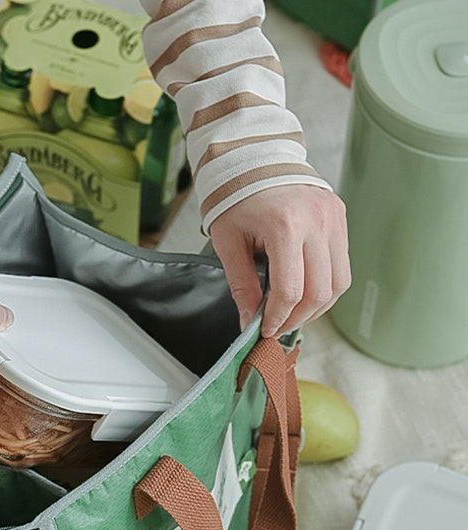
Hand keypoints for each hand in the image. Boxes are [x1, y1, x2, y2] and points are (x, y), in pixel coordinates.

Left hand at [209, 185, 350, 337]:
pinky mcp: (340, 217)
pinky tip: (304, 293)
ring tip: (292, 313)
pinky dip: (325, 287)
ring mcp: (333, 218)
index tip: (265, 330)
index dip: (278, 318)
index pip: (291, 290)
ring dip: (316, 308)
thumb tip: (250, 323)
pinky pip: (342, 266)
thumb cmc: (236, 197)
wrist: (255, 158)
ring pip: (338, 284)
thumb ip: (242, 285)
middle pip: (320, 292)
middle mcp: (317, 220)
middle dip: (297, 318)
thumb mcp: (229, 243)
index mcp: (285, 224)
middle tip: (277, 327)